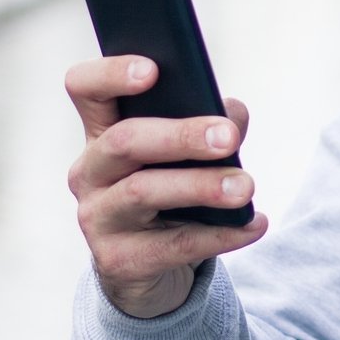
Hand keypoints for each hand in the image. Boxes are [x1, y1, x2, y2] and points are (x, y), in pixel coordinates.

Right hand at [65, 56, 268, 318]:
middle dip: (180, 135)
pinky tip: (254, 224)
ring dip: (201, 186)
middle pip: (124, 141)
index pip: (86, 89)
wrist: (152, 268)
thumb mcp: (186, 156)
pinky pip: (172, 245)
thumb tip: (232, 115)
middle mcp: (89, 171)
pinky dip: (219, 235)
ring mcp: (97, 218)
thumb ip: (210, 125)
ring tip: (246, 187)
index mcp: (102, 132)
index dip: (111, 75)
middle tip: (229, 138)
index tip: (153, 71)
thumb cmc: (172, 194)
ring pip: (143, 192)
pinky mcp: (117, 261)